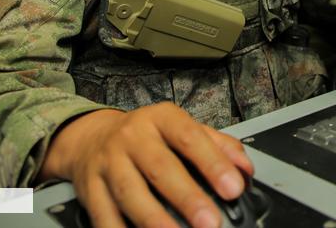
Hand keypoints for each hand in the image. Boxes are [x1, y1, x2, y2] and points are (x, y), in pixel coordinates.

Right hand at [38, 104, 253, 227]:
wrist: (90, 137)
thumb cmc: (145, 136)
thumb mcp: (181, 128)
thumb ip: (217, 145)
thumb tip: (245, 169)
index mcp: (160, 119)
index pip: (190, 138)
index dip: (213, 163)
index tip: (234, 188)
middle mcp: (132, 138)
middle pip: (160, 167)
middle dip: (187, 197)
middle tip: (210, 222)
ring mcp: (108, 163)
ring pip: (130, 193)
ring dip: (154, 220)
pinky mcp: (90, 189)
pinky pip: (104, 216)